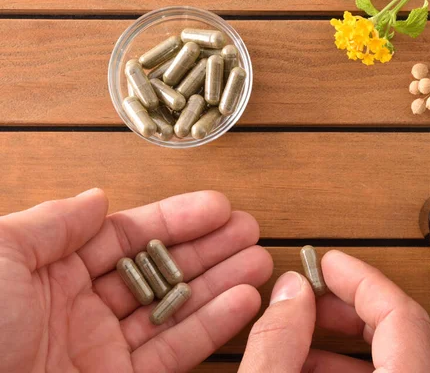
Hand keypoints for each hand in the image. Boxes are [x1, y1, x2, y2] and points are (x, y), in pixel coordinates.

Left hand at [0, 189, 271, 372]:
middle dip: (208, 247)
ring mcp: (102, 349)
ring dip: (220, 283)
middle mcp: (80, 308)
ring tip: (259, 260)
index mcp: (49, 272)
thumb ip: (50, 224)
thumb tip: (96, 198)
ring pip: (174, 308)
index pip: (127, 237)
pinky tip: (243, 301)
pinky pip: (174, 352)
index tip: (216, 207)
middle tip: (248, 230)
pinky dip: (212, 327)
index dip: (175, 219)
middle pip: (160, 269)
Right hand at [239, 250, 429, 372]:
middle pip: (413, 331)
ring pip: (407, 358)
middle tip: (316, 297)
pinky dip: (361, 367)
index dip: (363, 280)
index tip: (330, 265)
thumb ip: (277, 344)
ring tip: (306, 337)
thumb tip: (290, 291)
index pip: (403, 317)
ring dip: (357, 340)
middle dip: (358, 305)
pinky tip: (314, 369)